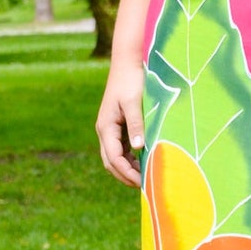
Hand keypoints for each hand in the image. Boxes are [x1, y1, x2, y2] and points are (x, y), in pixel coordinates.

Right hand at [97, 55, 145, 186]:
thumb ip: (136, 125)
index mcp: (106, 127)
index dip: (126, 173)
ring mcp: (110, 129)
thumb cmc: (131, 81)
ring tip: (145, 177)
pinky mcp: (117, 125)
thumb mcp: (134, 103)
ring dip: (128, 168)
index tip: (142, 182)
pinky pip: (121, 148)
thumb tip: (138, 148)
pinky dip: (130, 158)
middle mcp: (105, 130)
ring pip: (115, 156)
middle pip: (111, 162)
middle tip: (144, 186)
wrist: (127, 63)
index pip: (113, 158)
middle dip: (125, 175)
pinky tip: (144, 162)